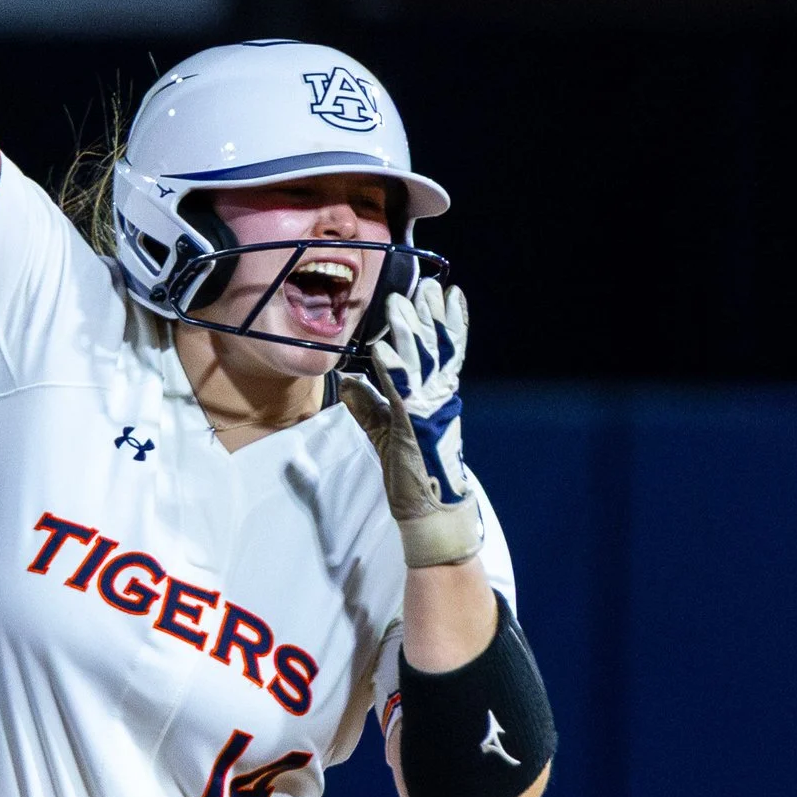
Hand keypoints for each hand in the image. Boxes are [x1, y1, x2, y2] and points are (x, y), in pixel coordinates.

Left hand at [340, 280, 482, 567]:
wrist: (428, 510)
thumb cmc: (411, 472)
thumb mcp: (384, 432)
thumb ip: (368, 405)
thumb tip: (347, 380)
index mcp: (437, 398)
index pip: (445, 352)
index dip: (448, 323)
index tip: (446, 295)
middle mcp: (439, 399)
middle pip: (437, 348)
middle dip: (431, 316)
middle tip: (426, 286)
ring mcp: (429, 411)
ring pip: (422, 362)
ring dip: (409, 331)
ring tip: (400, 303)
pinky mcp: (414, 426)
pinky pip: (400, 390)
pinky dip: (391, 367)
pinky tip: (381, 346)